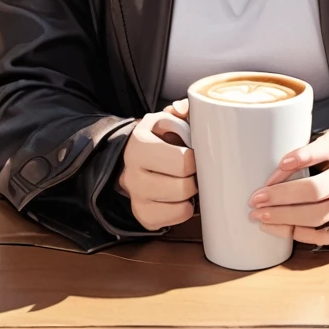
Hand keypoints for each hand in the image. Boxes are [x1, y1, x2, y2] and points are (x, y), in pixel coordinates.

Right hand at [117, 109, 196, 230]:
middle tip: (193, 170)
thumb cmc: (159, 138)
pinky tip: (180, 196)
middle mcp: (132, 173)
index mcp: (139, 144)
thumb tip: (183, 109)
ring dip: (191, 194)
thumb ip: (181, 109)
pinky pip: (176, 219)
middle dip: (194, 178)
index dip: (196, 159)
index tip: (194, 153)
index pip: (183, 162)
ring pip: (181, 205)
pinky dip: (184, 209)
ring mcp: (136, 198)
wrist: (135, 158)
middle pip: (183, 187)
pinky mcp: (143, 216)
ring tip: (187, 180)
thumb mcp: (168, 118)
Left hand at [247, 129, 328, 246]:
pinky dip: (300, 234)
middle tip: (256, 199)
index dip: (304, 156)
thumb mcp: (317, 142)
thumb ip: (298, 150)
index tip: (282, 162)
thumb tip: (263, 168)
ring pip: (318, 216)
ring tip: (260, 216)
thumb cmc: (327, 156)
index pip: (325, 150)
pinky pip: (325, 236)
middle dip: (281, 196)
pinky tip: (279, 228)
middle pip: (316, 190)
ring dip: (284, 218)